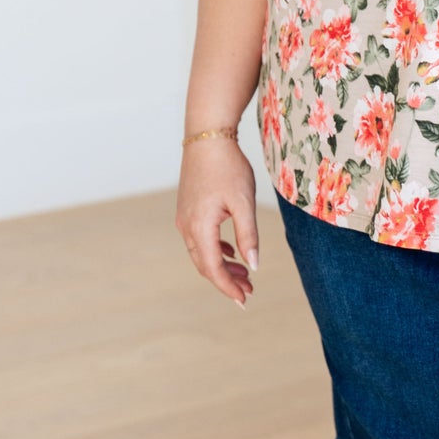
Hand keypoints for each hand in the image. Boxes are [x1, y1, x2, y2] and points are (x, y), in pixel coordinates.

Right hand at [176, 137, 259, 304]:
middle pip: (206, 265)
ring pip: (202, 253)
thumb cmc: (228, 168)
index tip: (244, 300)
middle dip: (226, 281)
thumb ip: (248, 236)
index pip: (214, 268)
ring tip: (245, 276)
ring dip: (222, 267)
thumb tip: (253, 266)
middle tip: (249, 292)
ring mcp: (184, 218)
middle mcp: (187, 226)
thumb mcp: (244, 203)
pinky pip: (200, 240)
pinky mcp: (188, 210)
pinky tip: (232, 254)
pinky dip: (216, 251)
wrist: (208, 138)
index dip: (228, 287)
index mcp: (199, 227)